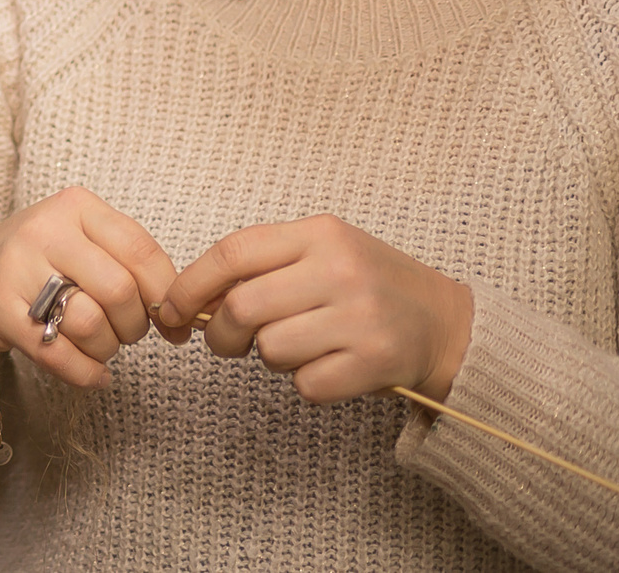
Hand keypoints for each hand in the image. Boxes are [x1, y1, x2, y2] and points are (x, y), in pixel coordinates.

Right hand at [0, 186, 178, 394]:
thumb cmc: (37, 262)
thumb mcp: (80, 240)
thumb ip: (127, 262)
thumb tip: (185, 312)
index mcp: (75, 206)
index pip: (141, 250)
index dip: (167, 293)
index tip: (171, 320)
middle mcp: (44, 230)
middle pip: (120, 290)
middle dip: (134, 325)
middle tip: (126, 333)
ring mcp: (16, 269)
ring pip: (91, 324)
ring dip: (106, 349)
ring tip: (99, 347)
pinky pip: (59, 355)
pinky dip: (86, 374)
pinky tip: (94, 375)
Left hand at [157, 215, 473, 403]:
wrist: (449, 323)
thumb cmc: (369, 286)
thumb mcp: (322, 253)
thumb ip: (264, 265)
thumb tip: (190, 298)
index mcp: (319, 234)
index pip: (232, 253)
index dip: (189, 285)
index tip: (169, 310)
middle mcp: (339, 269)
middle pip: (242, 308)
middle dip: (220, 335)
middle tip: (226, 343)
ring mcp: (360, 315)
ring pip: (270, 349)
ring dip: (270, 359)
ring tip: (298, 348)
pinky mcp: (377, 361)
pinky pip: (307, 384)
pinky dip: (307, 384)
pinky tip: (330, 367)